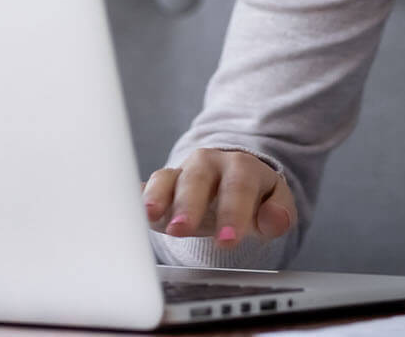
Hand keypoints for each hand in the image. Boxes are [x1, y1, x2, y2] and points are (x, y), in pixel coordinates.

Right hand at [141, 148, 297, 249]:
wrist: (233, 181)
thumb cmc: (255, 197)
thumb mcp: (275, 204)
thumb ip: (279, 213)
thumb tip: (274, 220)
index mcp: (242, 166)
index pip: (238, 186)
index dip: (233, 212)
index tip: (228, 239)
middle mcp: (209, 164)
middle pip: (197, 179)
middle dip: (189, 204)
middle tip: (181, 230)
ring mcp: (182, 173)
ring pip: (167, 179)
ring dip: (157, 198)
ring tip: (150, 216)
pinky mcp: (162, 186)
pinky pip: (146, 187)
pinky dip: (137, 197)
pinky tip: (125, 208)